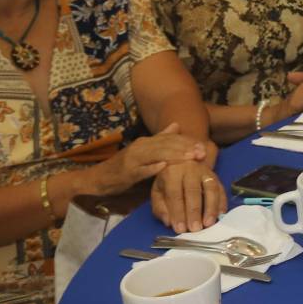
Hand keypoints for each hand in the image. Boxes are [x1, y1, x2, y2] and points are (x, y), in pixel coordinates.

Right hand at [90, 132, 206, 195]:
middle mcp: (140, 147)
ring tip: (190, 158)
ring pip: (156, 155)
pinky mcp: (126, 173)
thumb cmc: (125, 166)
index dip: (187, 142)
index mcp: (146, 142)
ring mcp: (132, 160)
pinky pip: (140, 170)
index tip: (203, 145)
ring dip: (174, 156)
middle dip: (185, 148)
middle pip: (166, 145)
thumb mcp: (144, 150)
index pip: (170, 139)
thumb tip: (177, 125)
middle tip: (202, 151)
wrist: (99, 178)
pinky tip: (163, 168)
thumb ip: (160, 139)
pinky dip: (152, 168)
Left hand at [151, 160, 225, 233]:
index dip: (177, 212)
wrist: (183, 164)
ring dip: (211, 208)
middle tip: (195, 229)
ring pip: (211, 189)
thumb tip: (169, 222)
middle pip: (193, 190)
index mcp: (172, 172)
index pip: (174, 193)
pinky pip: (221, 190)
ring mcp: (205, 172)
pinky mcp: (216, 177)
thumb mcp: (157, 192)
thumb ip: (160, 208)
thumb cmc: (168, 182)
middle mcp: (190, 169)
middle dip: (194, 211)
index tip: (180, 229)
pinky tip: (220, 216)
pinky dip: (221, 203)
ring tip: (208, 224)